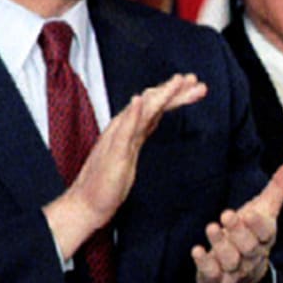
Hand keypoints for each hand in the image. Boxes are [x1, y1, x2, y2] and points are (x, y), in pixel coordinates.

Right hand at [44, 73, 207, 255]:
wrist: (86, 203)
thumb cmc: (107, 182)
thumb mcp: (130, 152)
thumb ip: (140, 133)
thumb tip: (152, 118)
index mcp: (130, 130)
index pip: (156, 108)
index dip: (175, 95)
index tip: (196, 86)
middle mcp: (123, 129)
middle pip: (152, 104)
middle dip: (174, 90)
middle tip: (195, 79)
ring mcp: (118, 140)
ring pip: (141, 112)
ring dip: (159, 95)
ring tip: (177, 82)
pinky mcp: (113, 154)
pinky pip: (123, 131)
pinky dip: (132, 114)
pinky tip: (139, 101)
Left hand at [194, 156, 282, 282]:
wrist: (242, 277)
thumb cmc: (252, 235)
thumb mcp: (265, 210)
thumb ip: (279, 187)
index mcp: (264, 238)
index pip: (265, 232)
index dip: (258, 225)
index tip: (251, 213)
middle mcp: (251, 255)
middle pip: (248, 246)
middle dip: (238, 231)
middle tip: (227, 215)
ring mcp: (234, 269)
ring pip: (229, 259)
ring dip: (220, 243)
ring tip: (212, 227)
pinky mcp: (215, 277)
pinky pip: (211, 273)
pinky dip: (204, 263)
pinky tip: (197, 250)